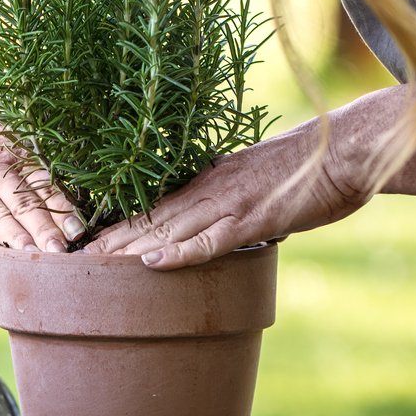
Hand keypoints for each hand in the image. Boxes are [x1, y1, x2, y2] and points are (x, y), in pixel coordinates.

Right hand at [0, 82, 83, 268]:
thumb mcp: (3, 134)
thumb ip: (26, 164)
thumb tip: (59, 203)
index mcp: (13, 153)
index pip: (43, 184)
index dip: (61, 209)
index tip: (78, 232)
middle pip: (23, 202)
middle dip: (44, 231)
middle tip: (62, 255)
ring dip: (15, 238)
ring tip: (32, 259)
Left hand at [85, 119, 369, 268]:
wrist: (346, 149)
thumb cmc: (306, 169)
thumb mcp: (254, 182)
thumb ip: (225, 198)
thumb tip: (205, 219)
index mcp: (206, 182)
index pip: (151, 207)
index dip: (116, 225)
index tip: (84, 241)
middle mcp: (208, 191)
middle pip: (147, 220)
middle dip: (107, 242)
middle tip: (69, 261)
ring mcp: (228, 205)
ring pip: (168, 231)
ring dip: (128, 250)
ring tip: (92, 267)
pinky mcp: (253, 220)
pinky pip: (210, 240)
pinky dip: (181, 253)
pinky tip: (152, 265)